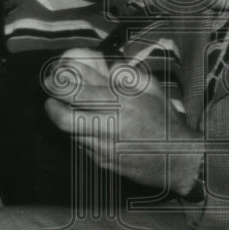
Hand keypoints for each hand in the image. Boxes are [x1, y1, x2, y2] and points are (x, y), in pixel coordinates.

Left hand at [43, 50, 202, 194]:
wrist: (177, 159)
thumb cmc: (165, 120)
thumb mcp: (151, 88)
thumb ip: (126, 75)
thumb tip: (105, 67)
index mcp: (120, 102)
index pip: (78, 91)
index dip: (59, 83)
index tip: (53, 77)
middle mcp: (109, 125)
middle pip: (63, 117)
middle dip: (51, 106)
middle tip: (51, 98)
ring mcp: (104, 147)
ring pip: (70, 133)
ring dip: (66, 120)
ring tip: (70, 111)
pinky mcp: (103, 162)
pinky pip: (82, 146)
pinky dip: (81, 135)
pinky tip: (92, 129)